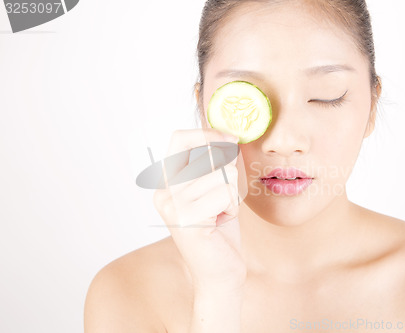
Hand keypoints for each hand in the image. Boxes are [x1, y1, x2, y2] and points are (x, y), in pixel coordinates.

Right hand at [153, 128, 245, 291]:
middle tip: (225, 198)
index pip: (179, 139)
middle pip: (208, 155)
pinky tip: (221, 223)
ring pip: (222, 175)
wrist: (221, 274)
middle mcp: (164, 193)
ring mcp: (172, 206)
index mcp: (167, 184)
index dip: (207, 133)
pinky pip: (225, 193)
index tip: (230, 138)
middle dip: (228, 173)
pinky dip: (233, 207)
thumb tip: (230, 137)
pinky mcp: (187, 219)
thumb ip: (216, 165)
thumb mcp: (217, 191)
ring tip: (221, 214)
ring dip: (232, 195)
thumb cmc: (220, 232)